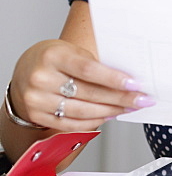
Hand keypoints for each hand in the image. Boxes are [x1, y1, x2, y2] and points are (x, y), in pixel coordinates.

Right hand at [8, 39, 153, 131]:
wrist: (25, 71)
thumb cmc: (54, 58)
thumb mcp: (72, 52)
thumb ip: (94, 65)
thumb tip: (128, 81)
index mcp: (53, 56)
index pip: (88, 69)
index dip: (114, 79)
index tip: (135, 84)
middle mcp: (41, 78)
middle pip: (88, 93)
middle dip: (120, 98)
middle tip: (141, 100)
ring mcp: (36, 99)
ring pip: (81, 111)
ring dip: (110, 111)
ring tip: (128, 108)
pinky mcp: (36, 116)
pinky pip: (70, 124)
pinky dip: (93, 122)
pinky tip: (108, 116)